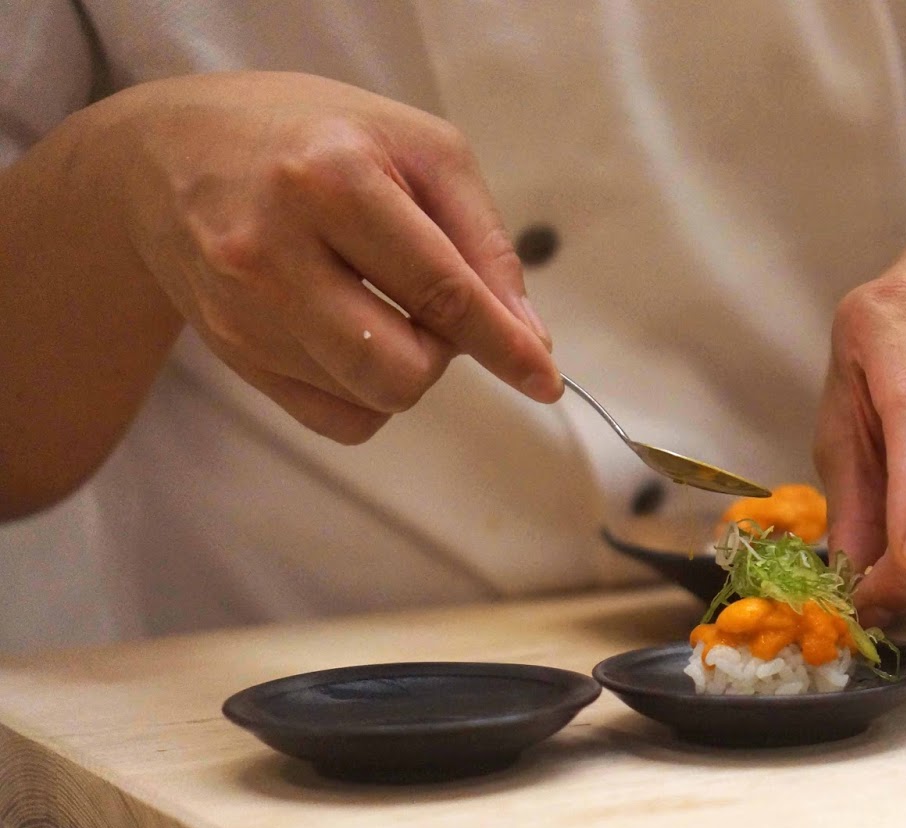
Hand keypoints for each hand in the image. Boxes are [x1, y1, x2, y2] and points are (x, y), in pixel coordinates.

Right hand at [106, 72, 559, 442]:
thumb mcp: (419, 149)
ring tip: (384, 302)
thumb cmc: (317, 138)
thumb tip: (528, 338)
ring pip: (371, 399)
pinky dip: (367, 393)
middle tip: (435, 302)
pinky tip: (352, 335)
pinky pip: (334, 420)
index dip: (503, 344)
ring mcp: (240, 310)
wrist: (169, 153)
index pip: (440, 291)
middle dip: (444, 352)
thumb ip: (483, 241)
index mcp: (331, 179)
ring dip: (405, 367)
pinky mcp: (229, 352)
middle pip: (401, 369)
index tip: (545, 379)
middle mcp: (272, 250)